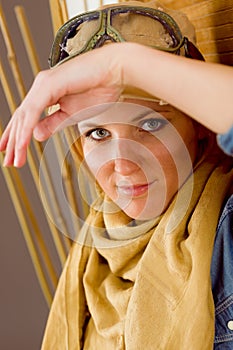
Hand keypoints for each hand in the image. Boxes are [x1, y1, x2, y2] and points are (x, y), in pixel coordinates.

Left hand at [0, 44, 123, 166]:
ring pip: (24, 116)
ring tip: (14, 158)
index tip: (13, 152)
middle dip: (13, 141)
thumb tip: (35, 135)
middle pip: (20, 117)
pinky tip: (22, 144)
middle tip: (8, 161)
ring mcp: (43, 84)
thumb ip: (53, 123)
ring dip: (18, 140)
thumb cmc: (98, 89)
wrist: (114, 72)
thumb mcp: (72, 114)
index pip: (26, 117)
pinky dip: (26, 129)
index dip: (17, 135)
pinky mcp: (49, 84)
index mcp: (46, 92)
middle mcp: (41, 87)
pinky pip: (33, 111)